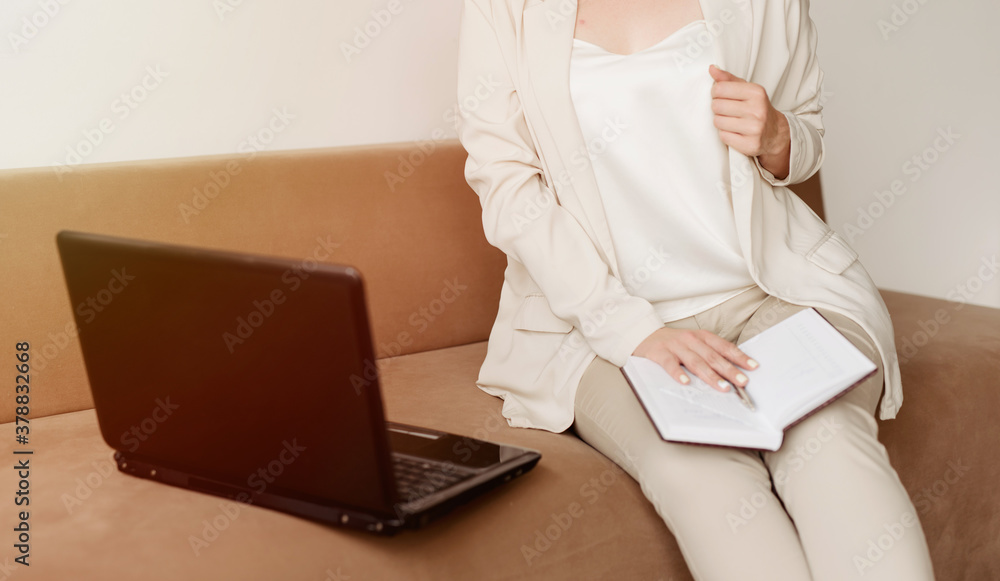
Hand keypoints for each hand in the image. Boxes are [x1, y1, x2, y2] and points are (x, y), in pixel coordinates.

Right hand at [632, 326, 758, 392]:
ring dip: (710, 375)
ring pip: (696, 362)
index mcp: (701, 337)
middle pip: (713, 356)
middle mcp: (690, 340)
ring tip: (722, 387)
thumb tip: (731, 372)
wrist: (643, 334)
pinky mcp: (659, 353)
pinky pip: (670, 364)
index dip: (739, 357)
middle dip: (729, 370)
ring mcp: (675, 346)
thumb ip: (709, 354)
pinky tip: (686, 383)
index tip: (753, 367)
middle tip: (742, 382)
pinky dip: (678, 373)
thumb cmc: (673, 343)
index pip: (724, 347)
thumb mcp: (693, 343)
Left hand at [709, 64, 790, 179]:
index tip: (721, 96)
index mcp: (756, 92)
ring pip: (718, 122)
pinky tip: (735, 131)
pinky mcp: (750, 145)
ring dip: (721, 122)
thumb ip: (728, 79)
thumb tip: (712, 69)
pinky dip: (725, 134)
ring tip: (731, 121)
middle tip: (727, 110)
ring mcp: (754, 129)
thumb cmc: (757, 108)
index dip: (715, 92)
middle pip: (717, 106)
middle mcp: (757, 110)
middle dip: (718, 108)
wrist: (775, 132)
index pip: (720, 89)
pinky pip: (723, 136)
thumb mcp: (747, 90)